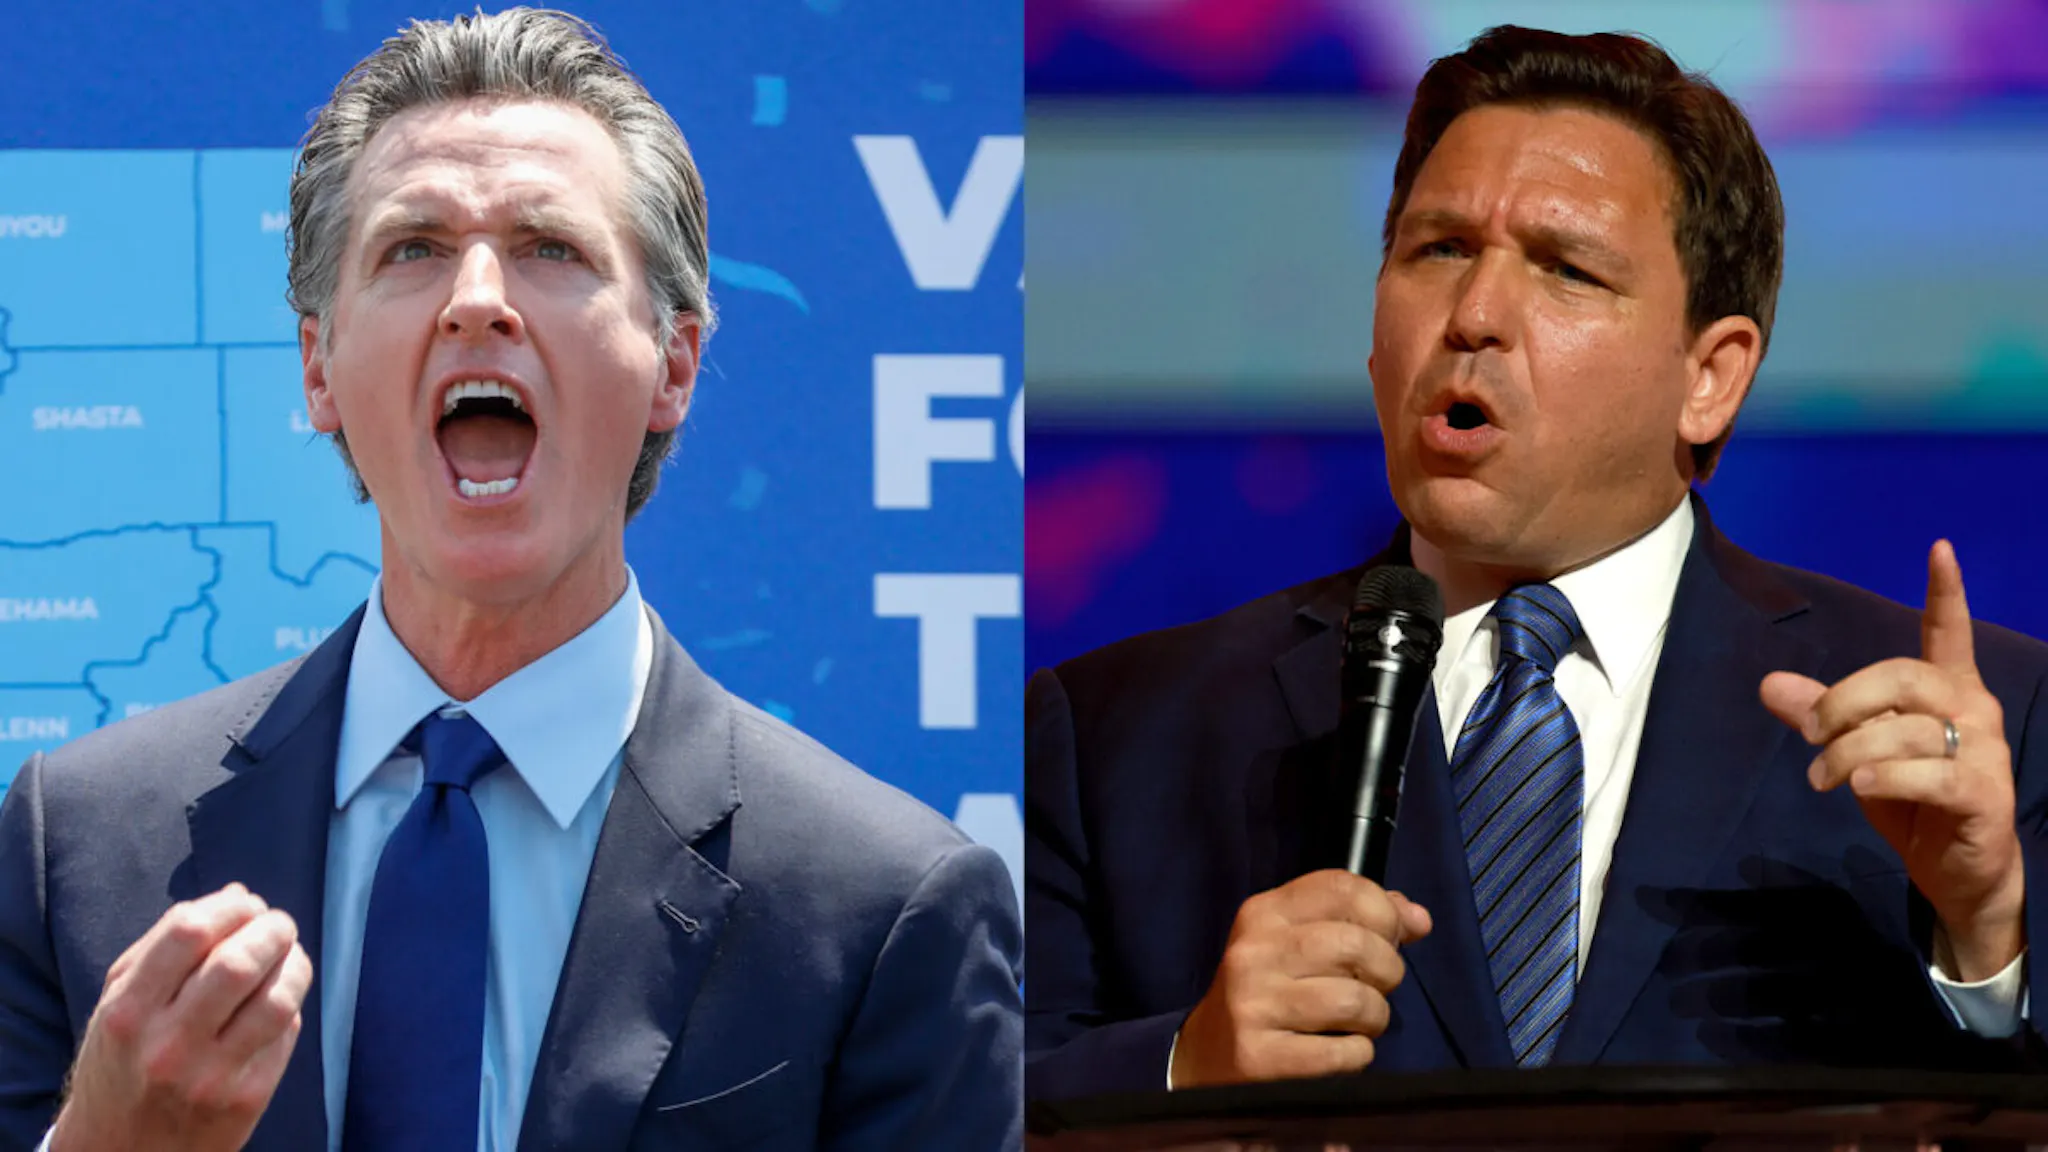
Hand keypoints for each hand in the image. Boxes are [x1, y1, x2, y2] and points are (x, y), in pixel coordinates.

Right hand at [50, 884, 313, 1151]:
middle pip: (239, 963)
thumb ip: (169, 943)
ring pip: (276, 1000)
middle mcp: (166, 1046)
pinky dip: (290, 1006)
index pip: (188, 933)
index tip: (247, 903)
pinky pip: (285, 1035)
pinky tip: (280, 998)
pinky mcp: (246, 1098)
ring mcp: (209, 1077)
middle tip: (279, 924)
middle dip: (272, 930)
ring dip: (295, 963)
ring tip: (289, 953)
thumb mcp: (118, 1002)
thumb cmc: (122, 1062)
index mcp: (127, 1013)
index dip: (230, 908)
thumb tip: (239, 894)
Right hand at [1171, 869, 1431, 1086]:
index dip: (1385, 911)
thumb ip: (1358, 920)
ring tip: (1357, 1023)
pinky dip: (1357, 1056)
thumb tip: (1418, 919)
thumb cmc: (1269, 991)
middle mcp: (1254, 952)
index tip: (1392, 936)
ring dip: (1374, 1018)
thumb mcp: (1299, 941)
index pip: (1341, 886)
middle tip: (1375, 988)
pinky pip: (1346, 1053)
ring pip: (1356, 1001)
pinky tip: (1337, 1051)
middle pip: (1357, 944)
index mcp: (1264, 913)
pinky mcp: (1261, 1057)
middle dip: (1387, 970)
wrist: (1206, 1056)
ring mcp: (1253, 1004)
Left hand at [1760, 541, 2023, 981]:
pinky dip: (1884, 778)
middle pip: (1901, 677)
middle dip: (1843, 702)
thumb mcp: (1856, 752)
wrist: (1958, 872)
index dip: (1946, 592)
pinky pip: (1929, 774)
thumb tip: (1769, 684)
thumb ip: (1821, 715)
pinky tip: (1856, 784)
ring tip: (1823, 778)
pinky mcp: (1985, 794)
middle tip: (1811, 735)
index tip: (1940, 548)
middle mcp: (1973, 710)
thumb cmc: (1910, 801)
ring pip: (1905, 730)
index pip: (1949, 631)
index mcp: (1947, 690)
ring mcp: (1985, 752)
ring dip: (1848, 752)